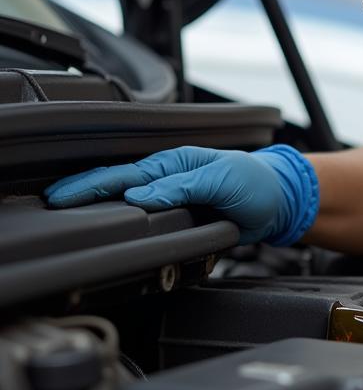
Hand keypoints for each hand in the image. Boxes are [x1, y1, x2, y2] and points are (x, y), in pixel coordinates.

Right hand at [43, 145, 318, 245]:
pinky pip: (148, 219)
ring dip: (101, 203)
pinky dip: (126, 219)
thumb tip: (141, 194)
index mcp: (176, 163)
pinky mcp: (182, 216)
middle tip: (53, 201)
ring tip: (69, 212)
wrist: (282, 201)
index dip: (92, 184)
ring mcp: (174, 197)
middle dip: (84, 190)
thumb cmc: (257, 185)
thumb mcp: (222, 180)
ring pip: (129, 200)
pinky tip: (109, 227)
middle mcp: (170, 178)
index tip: (63, 194)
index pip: (125, 173)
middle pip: (118, 184)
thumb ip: (182, 186)